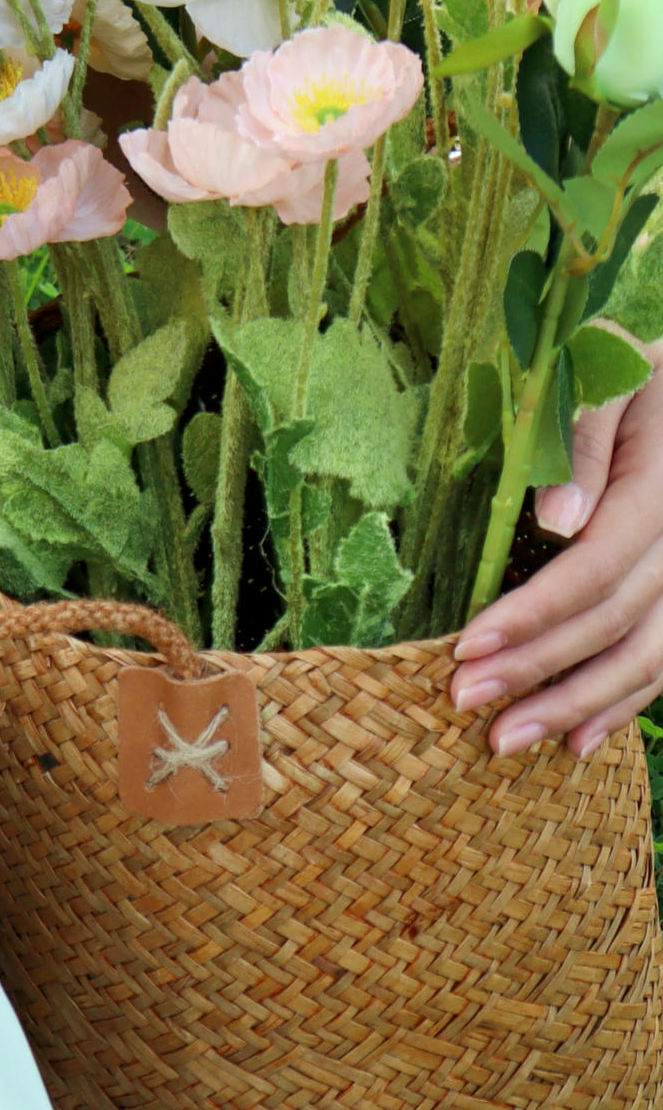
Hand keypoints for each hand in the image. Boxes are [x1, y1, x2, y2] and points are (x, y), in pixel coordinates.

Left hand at [448, 348, 662, 757]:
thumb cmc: (631, 367)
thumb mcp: (605, 375)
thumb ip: (582, 441)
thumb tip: (555, 520)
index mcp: (662, 489)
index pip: (596, 568)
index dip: (535, 613)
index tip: (467, 644)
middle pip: (616, 623)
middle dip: (540, 670)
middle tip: (466, 706)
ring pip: (648, 658)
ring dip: (577, 705)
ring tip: (506, 743)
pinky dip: (624, 705)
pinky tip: (577, 740)